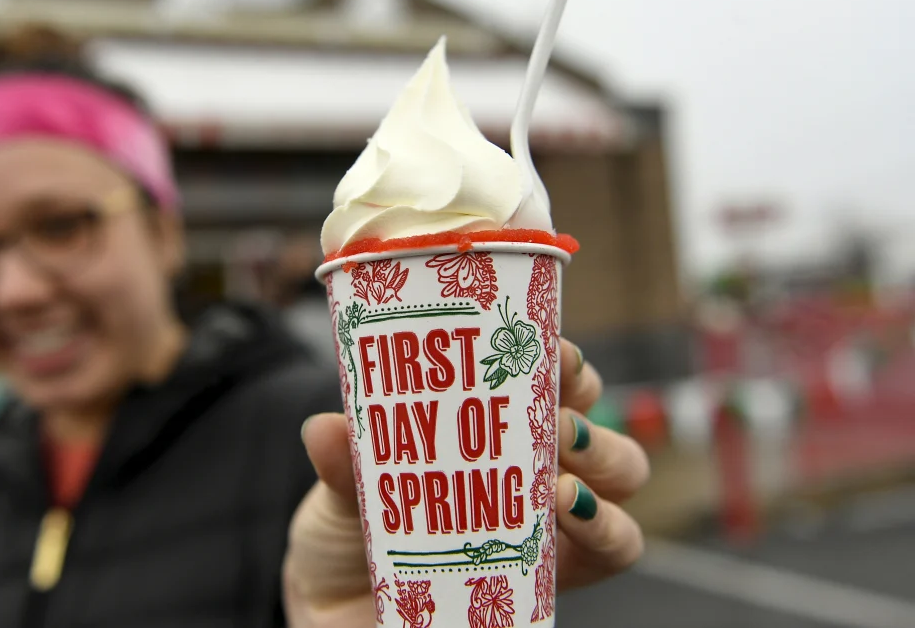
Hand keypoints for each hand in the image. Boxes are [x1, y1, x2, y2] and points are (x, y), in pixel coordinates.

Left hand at [282, 339, 649, 627]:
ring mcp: (549, 522)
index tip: (549, 345)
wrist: (337, 610)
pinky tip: (568, 510)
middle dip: (586, 410)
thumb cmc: (352, 533)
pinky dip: (605, 528)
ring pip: (620, 481)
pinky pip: (610, 552)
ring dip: (603, 463)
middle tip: (553, 415)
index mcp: (493, 429)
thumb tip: (325, 428)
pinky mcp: (555, 577)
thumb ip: (346, 461)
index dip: (561, 360)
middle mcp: (532, 469)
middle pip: (595, 421)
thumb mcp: (345, 489)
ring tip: (560, 474)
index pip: (550, 381)